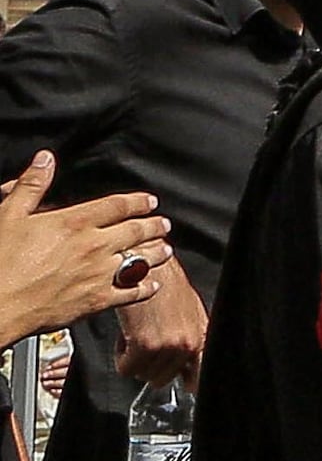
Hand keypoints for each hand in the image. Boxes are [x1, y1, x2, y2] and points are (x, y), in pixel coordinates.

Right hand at [0, 157, 164, 342]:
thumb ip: (32, 185)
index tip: (149, 201)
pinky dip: (145, 288)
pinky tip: (152, 285)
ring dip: (156, 253)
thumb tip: (45, 160)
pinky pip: (130, 293)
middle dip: (153, 225)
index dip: (137, 201)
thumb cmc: (0, 262)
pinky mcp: (96, 300)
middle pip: (135, 231)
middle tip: (164, 223)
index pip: (117, 205)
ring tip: (165, 249)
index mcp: (75, 222)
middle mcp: (93, 246)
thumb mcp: (9, 214)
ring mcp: (98, 274)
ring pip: (140, 260)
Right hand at [106, 252, 205, 391]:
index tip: (181, 385)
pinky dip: (121, 355)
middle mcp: (188, 344)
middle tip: (144, 343)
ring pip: (142, 374)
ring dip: (133, 358)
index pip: (198, 378)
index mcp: (200, 337)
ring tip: (136, 333)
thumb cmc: (165, 282)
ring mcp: (168, 346)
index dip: (187, 383)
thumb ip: (187, 338)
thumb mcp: (188, 312)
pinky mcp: (145, 344)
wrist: (149, 264)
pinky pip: (126, 368)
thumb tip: (183, 364)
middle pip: (162, 379)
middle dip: (149, 366)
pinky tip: (127, 334)